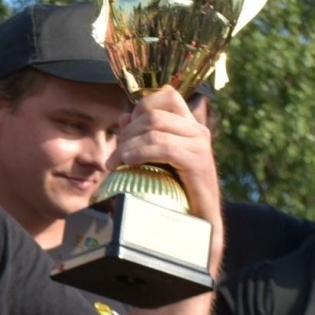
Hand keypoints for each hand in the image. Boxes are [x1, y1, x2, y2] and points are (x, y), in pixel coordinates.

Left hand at [111, 86, 220, 219]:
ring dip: (128, 146)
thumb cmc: (176, 190)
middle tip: (113, 157)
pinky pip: (164, 149)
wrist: (199, 220)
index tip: (127, 128)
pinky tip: (128, 163)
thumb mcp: (155, 158)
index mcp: (188, 125)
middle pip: (153, 115)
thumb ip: (141, 136)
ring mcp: (200, 145)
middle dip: (126, 134)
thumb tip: (122, 116)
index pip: (168, 95)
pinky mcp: (198, 162)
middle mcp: (197, 130)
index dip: (143, 105)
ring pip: (154, 131)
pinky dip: (141, 153)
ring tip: (115, 164)